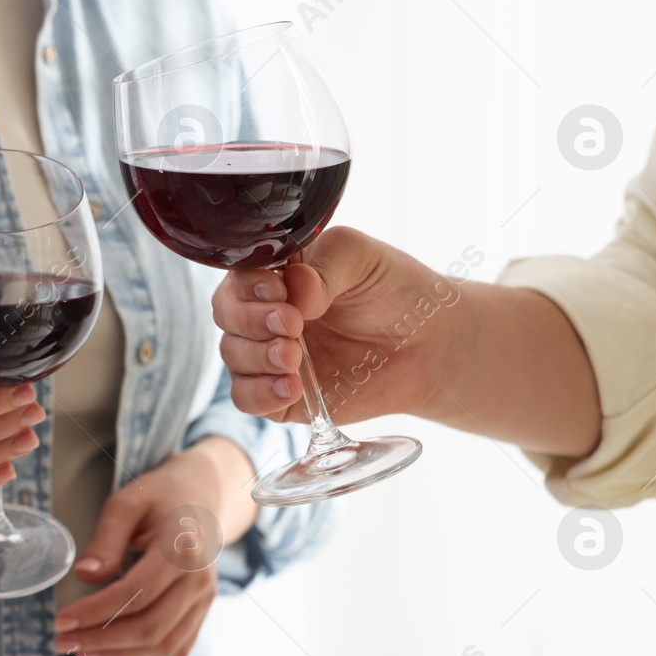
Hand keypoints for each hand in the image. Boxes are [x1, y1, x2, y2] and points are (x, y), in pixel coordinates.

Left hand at [54, 439, 256, 655]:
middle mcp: (199, 579)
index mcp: (181, 548)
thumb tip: (86, 575)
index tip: (61, 621)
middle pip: (151, 626)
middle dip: (101, 641)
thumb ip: (107, 537)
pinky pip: (180, 649)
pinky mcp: (201, 611)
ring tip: (81, 654)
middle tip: (62, 643)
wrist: (201, 497)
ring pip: (164, 644)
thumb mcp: (128, 501)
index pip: (136, 592)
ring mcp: (204, 599)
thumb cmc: (159, 496)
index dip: (95, 611)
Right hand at [212, 226, 456, 424]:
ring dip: (257, 358)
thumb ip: (325, 264)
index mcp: (276, 274)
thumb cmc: (394, 291)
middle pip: (227, 316)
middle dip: (253, 323)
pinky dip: (260, 394)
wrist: (428, 343)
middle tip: (293, 327)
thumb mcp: (362, 257)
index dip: (252, 288)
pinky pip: (246, 398)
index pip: (239, 277)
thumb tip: (296, 291)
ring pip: (233, 356)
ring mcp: (270, 355)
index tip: (281, 294)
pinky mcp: (281, 395)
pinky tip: (290, 389)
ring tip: (295, 360)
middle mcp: (265, 313)